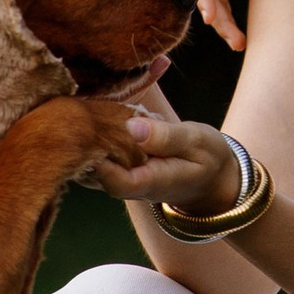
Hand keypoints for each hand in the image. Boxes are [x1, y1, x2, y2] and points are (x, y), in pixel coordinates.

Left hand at [94, 110, 241, 213]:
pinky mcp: (116, 168)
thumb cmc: (205, 158)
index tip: (94, 131)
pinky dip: (92, 134)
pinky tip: (97, 112)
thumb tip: (132, 127)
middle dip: (86, 142)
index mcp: (151, 183)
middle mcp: (129, 186)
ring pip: (89, 162)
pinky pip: (95, 154)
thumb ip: (166, 136)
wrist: (208, 178)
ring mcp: (119, 179)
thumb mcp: (195, 141)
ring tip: (89, 107)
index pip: (117, 182)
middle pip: (94, 172)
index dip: (101, 161)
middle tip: (87, 110)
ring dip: (86, 136)